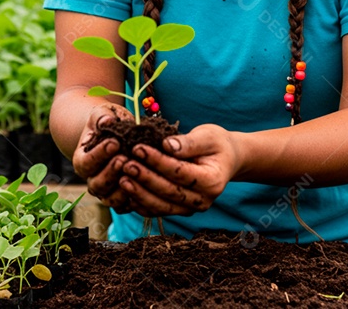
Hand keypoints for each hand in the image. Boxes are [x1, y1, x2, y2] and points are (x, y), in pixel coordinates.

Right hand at [73, 103, 135, 213]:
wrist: (117, 132)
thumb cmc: (109, 121)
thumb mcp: (104, 114)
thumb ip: (102, 117)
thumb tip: (107, 121)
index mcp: (82, 160)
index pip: (86, 163)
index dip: (99, 154)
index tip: (115, 142)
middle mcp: (92, 179)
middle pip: (97, 184)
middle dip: (111, 173)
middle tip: (124, 159)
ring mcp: (107, 191)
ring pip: (110, 199)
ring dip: (123, 189)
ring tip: (136, 173)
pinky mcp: (122, 198)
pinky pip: (126, 206)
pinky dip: (135, 199)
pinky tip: (145, 186)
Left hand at [119, 123, 241, 216]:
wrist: (225, 159)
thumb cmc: (216, 144)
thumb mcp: (208, 136)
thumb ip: (189, 142)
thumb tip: (167, 145)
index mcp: (212, 181)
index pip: (180, 172)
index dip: (157, 161)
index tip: (138, 147)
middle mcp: (203, 200)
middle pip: (169, 192)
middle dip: (145, 178)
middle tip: (125, 163)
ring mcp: (191, 209)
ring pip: (161, 206)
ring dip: (139, 194)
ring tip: (122, 177)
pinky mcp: (180, 210)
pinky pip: (157, 211)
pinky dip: (140, 203)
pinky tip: (126, 191)